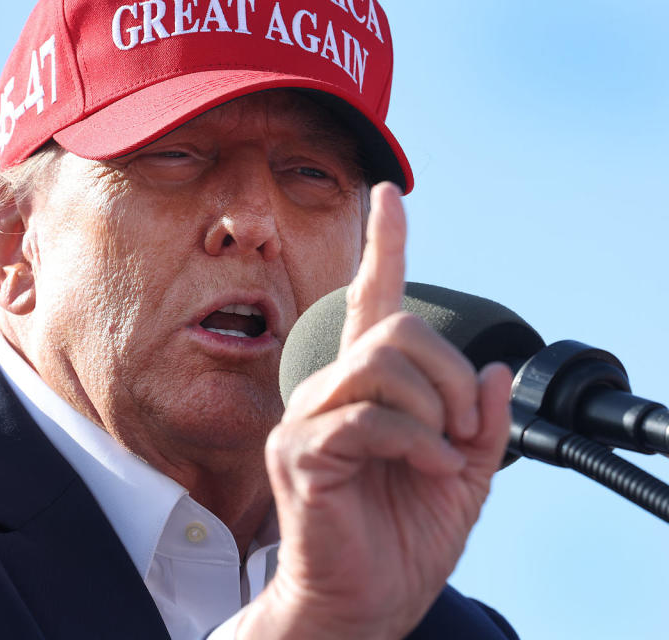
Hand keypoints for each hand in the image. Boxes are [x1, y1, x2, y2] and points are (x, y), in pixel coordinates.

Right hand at [239, 183, 512, 639]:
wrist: (363, 603)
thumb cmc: (399, 541)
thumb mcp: (462, 474)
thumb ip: (479, 423)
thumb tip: (496, 371)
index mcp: (364, 390)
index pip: (369, 301)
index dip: (381, 246)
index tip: (388, 196)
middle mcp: (327, 391)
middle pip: (395, 329)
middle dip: (451, 373)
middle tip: (464, 425)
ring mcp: (307, 419)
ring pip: (381, 364)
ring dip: (435, 407)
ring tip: (443, 453)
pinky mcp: (300, 453)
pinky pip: (369, 417)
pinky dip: (417, 441)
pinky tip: (430, 469)